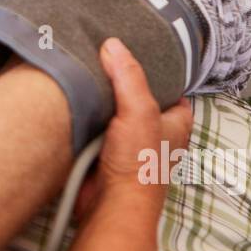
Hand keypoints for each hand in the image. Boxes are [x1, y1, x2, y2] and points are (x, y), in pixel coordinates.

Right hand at [75, 38, 193, 219]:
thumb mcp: (140, 111)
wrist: (111, 205)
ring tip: (86, 71)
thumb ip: (129, 76)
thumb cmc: (139, 166)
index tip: (141, 50)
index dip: (160, 71)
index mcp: (176, 122)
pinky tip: (74, 102)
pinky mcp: (105, 155)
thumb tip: (113, 45)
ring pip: (115, 112)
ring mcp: (129, 144)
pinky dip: (86, 119)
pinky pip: (95, 128)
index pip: (174, 89)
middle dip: (124, 82)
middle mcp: (155, 133)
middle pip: (140, 97)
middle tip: (106, 57)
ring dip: (102, 101)